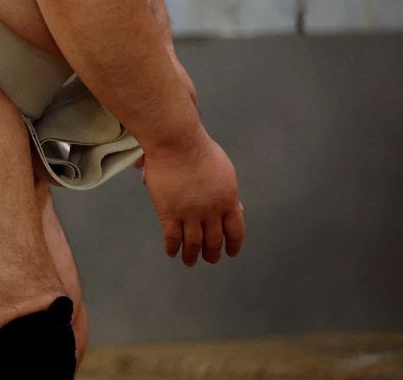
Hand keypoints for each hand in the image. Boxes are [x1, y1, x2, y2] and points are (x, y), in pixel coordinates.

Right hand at [138, 129, 244, 265]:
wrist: (177, 143)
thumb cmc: (199, 149)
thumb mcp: (225, 171)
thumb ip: (227, 192)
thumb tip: (235, 208)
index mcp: (228, 200)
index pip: (235, 230)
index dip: (233, 244)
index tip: (231, 253)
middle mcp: (212, 211)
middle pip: (214, 240)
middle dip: (212, 253)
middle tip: (210, 259)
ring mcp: (190, 213)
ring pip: (193, 243)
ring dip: (192, 255)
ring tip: (189, 262)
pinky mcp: (170, 212)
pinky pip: (172, 237)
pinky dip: (172, 247)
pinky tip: (171, 252)